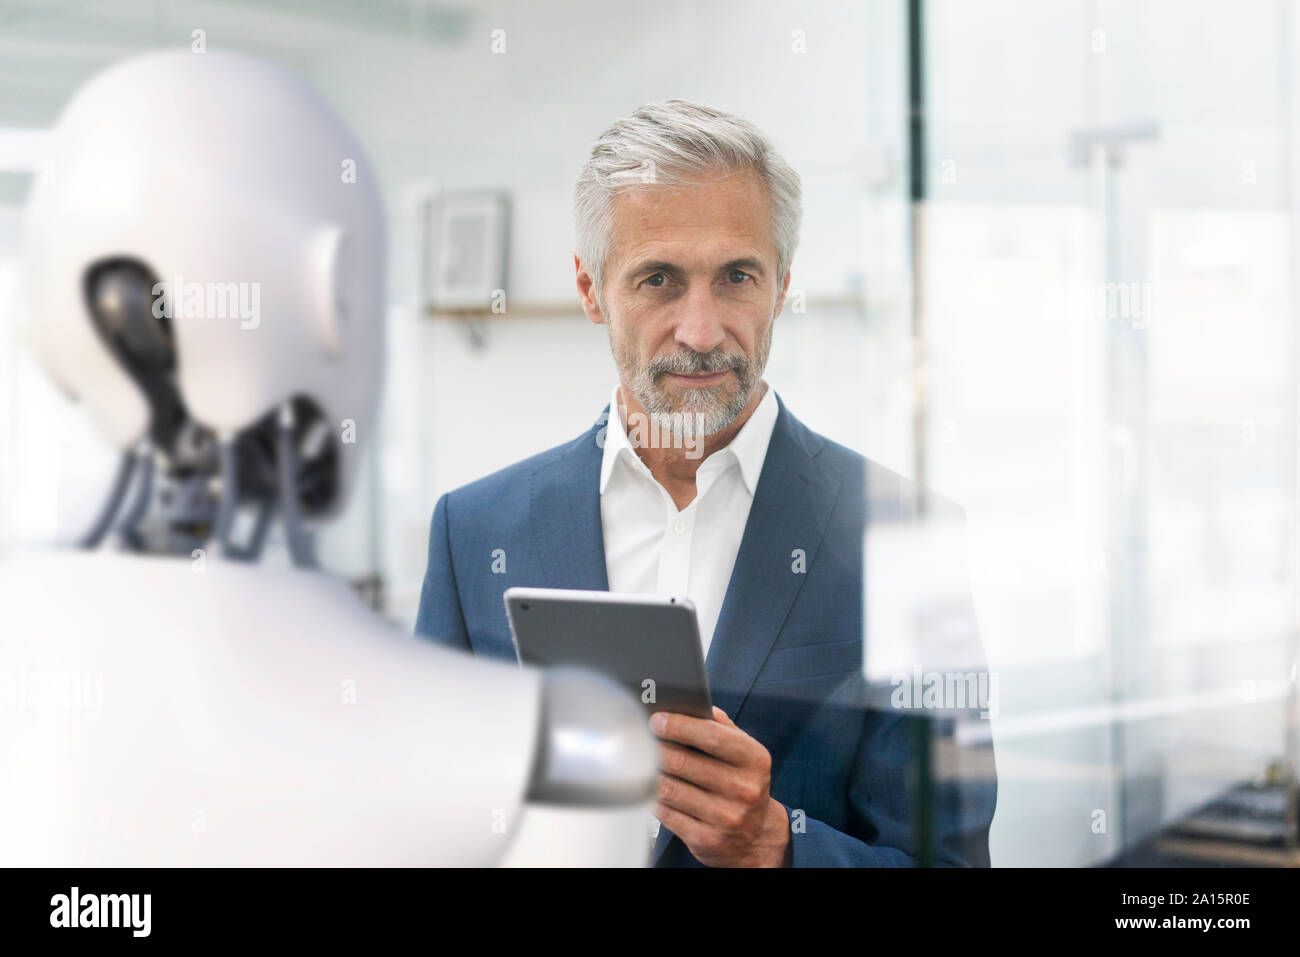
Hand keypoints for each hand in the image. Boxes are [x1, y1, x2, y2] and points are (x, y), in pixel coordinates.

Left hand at [649, 706, 792, 866]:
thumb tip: (693, 706)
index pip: (712, 736)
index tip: (657, 720)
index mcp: (754, 760)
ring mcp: (725, 817)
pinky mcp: (706, 839)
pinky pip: (666, 813)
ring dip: (651, 772)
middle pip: (684, 762)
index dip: (680, 726)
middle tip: (642, 739)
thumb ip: (722, 728)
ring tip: (643, 762)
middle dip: (657, 748)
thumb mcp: (745, 753)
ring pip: (670, 788)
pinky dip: (654, 798)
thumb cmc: (742, 784)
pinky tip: (652, 788)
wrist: (755, 836)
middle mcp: (743, 790)